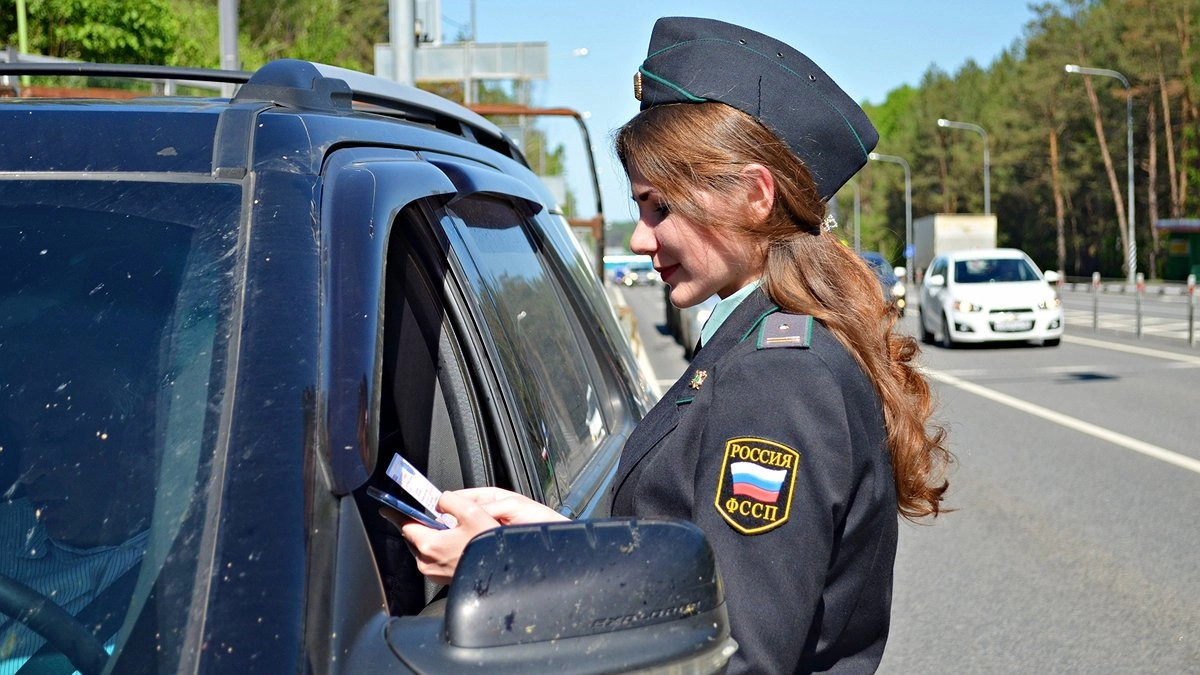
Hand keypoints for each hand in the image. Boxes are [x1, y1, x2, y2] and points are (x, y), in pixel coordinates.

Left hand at [384, 488, 566, 584]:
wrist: (501, 575)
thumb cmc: (488, 548)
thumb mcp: (473, 513)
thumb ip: (451, 500)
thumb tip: (440, 500)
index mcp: (430, 545)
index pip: (405, 525)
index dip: (396, 514)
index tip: (387, 509)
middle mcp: (427, 562)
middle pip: (413, 537)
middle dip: (418, 524)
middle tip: (429, 513)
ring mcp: (434, 572)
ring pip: (422, 548)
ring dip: (429, 536)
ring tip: (446, 527)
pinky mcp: (442, 578)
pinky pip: (432, 558)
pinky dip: (437, 547)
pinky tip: (453, 541)